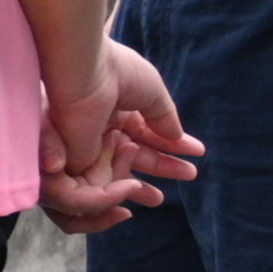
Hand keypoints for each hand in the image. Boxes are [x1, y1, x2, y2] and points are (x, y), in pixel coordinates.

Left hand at [41, 36, 201, 233]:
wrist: (83, 73)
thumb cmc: (117, 72)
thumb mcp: (151, 91)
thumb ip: (164, 116)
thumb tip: (178, 136)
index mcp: (118, 109)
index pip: (148, 133)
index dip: (173, 145)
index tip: (198, 154)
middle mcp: (102, 128)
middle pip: (136, 156)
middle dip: (164, 167)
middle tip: (191, 175)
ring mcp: (87, 145)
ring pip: (117, 173)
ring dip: (138, 187)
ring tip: (159, 199)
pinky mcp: (74, 162)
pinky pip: (98, 182)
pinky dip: (117, 188)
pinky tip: (135, 186)